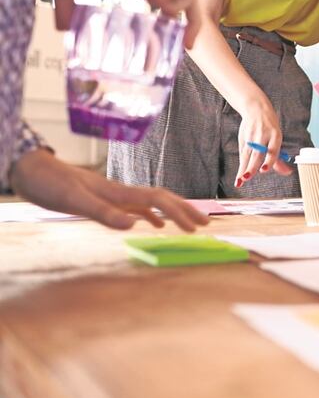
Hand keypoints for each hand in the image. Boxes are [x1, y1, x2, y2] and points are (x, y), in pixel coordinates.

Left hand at [10, 150, 208, 230]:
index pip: (160, 199)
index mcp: (119, 192)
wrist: (31, 170)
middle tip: (207, 225)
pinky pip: (138, 207)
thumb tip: (134, 224)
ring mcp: (115, 195)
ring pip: (154, 203)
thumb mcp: (75, 201)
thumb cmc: (50, 184)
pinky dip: (153, 216)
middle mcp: (122, 192)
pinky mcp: (105, 199)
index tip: (197, 227)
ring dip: (174, 213)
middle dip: (187, 210)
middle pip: (164, 199)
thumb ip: (104, 212)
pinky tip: (155, 224)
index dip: (180, 212)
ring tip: (190, 226)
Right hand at [235, 96, 291, 187]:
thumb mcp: (276, 139)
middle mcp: (263, 136)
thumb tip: (287, 172)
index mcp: (275, 135)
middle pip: (257, 153)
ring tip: (241, 181)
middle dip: (252, 166)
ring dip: (244, 169)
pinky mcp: (243, 139)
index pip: (272, 150)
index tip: (264, 170)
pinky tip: (239, 178)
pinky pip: (243, 154)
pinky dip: (241, 166)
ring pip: (247, 155)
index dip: (268, 160)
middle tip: (248, 177)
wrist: (255, 109)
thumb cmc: (269, 128)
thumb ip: (278, 157)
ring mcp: (251, 137)